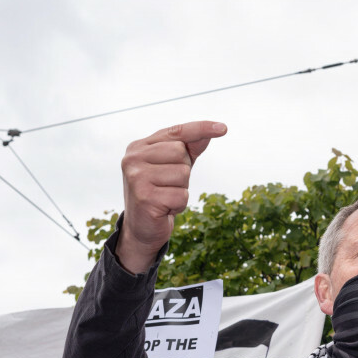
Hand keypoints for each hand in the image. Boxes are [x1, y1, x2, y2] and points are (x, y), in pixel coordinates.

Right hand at [118, 119, 227, 272]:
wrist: (141, 229)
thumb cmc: (160, 194)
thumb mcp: (173, 168)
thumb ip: (189, 149)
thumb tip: (211, 132)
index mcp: (139, 147)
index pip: (175, 132)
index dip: (200, 128)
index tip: (223, 128)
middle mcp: (134, 158)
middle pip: (180, 153)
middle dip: (183, 172)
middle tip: (168, 186)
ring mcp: (137, 177)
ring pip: (183, 175)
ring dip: (181, 190)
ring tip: (166, 198)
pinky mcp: (145, 197)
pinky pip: (181, 196)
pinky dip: (179, 206)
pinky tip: (165, 209)